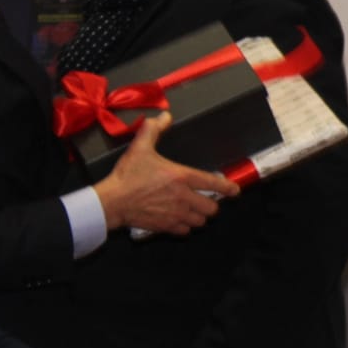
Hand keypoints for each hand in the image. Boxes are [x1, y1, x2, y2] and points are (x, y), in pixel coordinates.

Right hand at [93, 114, 238, 234]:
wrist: (113, 201)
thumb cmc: (127, 175)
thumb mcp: (140, 147)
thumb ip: (153, 129)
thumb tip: (164, 116)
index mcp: (181, 177)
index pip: (213, 183)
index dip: (228, 187)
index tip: (235, 190)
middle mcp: (184, 197)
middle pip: (211, 208)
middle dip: (211, 204)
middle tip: (206, 199)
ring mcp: (176, 214)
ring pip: (200, 221)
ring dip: (199, 216)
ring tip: (194, 210)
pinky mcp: (166, 226)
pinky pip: (185, 231)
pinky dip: (185, 227)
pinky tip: (180, 220)